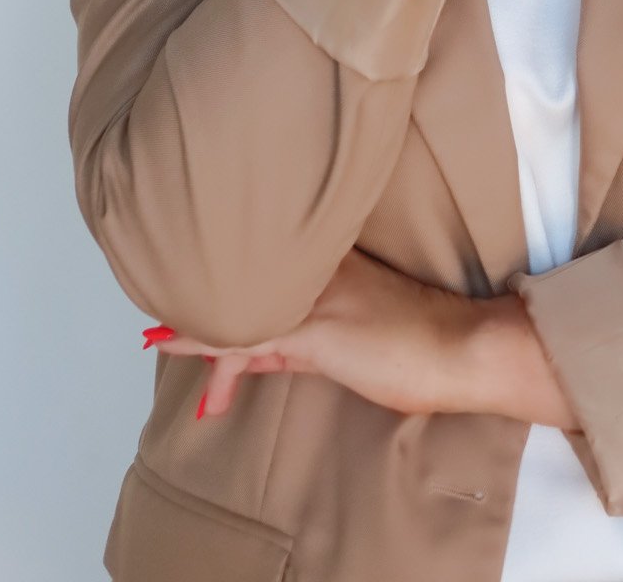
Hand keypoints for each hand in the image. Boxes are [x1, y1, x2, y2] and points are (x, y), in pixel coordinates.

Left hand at [143, 248, 483, 420]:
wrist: (462, 347)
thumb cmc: (421, 344)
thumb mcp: (355, 339)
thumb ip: (310, 341)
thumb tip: (267, 354)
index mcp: (333, 268)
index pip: (269, 274)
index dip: (232, 286)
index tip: (200, 292)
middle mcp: (319, 273)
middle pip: (249, 284)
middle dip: (207, 301)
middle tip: (164, 322)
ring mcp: (316, 298)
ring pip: (242, 306)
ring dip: (197, 325)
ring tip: (160, 338)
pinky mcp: (316, 330)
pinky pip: (249, 337)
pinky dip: (212, 343)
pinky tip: (184, 346)